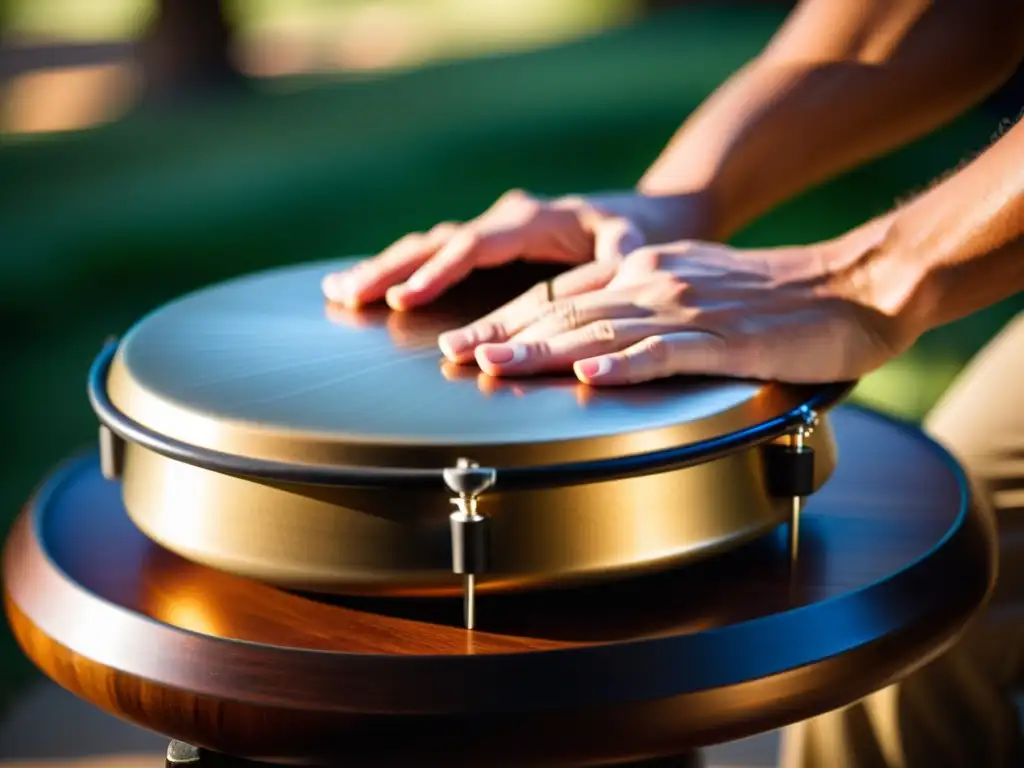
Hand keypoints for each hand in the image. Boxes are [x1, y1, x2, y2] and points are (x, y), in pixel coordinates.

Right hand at [321, 189, 711, 309]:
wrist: (644, 217)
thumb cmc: (639, 236)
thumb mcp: (636, 246)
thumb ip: (619, 259)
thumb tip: (611, 270)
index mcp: (534, 219)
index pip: (477, 246)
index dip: (439, 271)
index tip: (404, 298)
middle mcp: (505, 219)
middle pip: (437, 241)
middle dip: (391, 269)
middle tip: (346, 294)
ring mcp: (491, 230)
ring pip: (427, 246)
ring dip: (383, 268)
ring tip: (336, 290)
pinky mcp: (486, 244)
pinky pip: (435, 254)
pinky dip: (399, 270)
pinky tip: (361, 285)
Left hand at [438, 238, 917, 384]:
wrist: (860, 283)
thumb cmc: (779, 297)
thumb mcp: (696, 283)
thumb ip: (644, 304)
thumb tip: (594, 338)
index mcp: (646, 269)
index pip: (560, 294)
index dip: (509, 318)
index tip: (465, 341)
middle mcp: (656, 281)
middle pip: (566, 309)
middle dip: (504, 335)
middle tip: (452, 356)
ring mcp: (690, 308)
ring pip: (602, 329)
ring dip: (544, 349)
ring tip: (494, 366)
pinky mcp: (729, 339)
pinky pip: (668, 352)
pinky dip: (627, 364)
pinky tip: (592, 376)